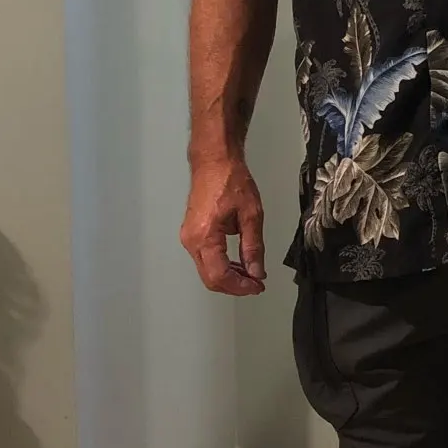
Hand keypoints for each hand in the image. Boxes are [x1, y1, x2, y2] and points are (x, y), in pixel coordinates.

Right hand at [181, 153, 266, 295]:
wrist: (214, 160)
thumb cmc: (230, 179)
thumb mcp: (251, 215)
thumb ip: (254, 247)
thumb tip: (256, 272)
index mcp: (205, 236)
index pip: (220, 276)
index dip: (240, 286)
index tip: (258, 286)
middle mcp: (191, 240)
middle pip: (210, 278)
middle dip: (234, 286)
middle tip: (256, 284)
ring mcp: (189, 237)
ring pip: (207, 271)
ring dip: (228, 277)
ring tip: (251, 274)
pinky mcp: (192, 233)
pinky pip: (205, 259)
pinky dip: (221, 266)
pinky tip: (238, 263)